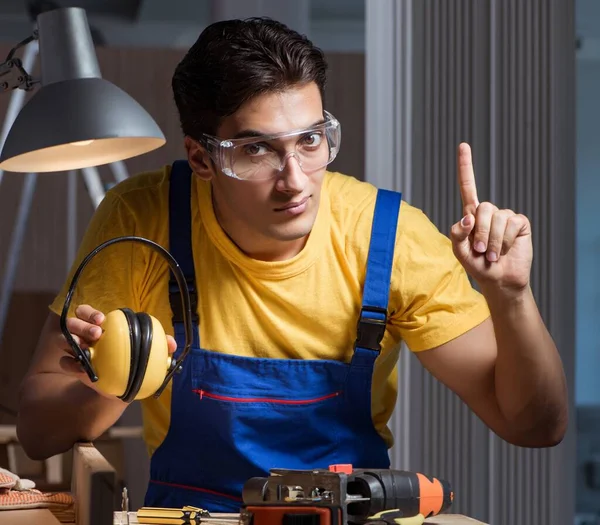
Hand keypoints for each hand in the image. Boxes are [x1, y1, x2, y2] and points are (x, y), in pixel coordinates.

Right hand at [59, 304, 176, 398]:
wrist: (117, 385)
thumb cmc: (130, 361)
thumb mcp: (144, 352)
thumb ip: (158, 346)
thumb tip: (172, 343)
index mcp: (98, 325)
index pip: (87, 312)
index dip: (90, 313)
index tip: (102, 319)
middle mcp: (83, 334)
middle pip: (73, 322)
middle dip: (82, 325)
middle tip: (97, 332)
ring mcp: (75, 349)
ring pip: (64, 339)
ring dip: (74, 341)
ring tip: (87, 348)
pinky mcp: (71, 365)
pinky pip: (64, 362)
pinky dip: (70, 363)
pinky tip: (81, 368)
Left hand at [449, 143, 532, 294]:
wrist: (499, 279)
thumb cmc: (477, 265)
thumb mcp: (459, 251)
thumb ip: (457, 233)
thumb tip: (469, 216)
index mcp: (471, 215)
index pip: (468, 187)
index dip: (465, 166)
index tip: (463, 145)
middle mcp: (489, 212)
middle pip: (483, 209)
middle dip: (480, 233)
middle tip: (481, 251)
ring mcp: (506, 217)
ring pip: (497, 219)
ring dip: (493, 241)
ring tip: (492, 255)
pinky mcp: (520, 223)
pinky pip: (511, 225)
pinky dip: (505, 242)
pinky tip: (505, 250)